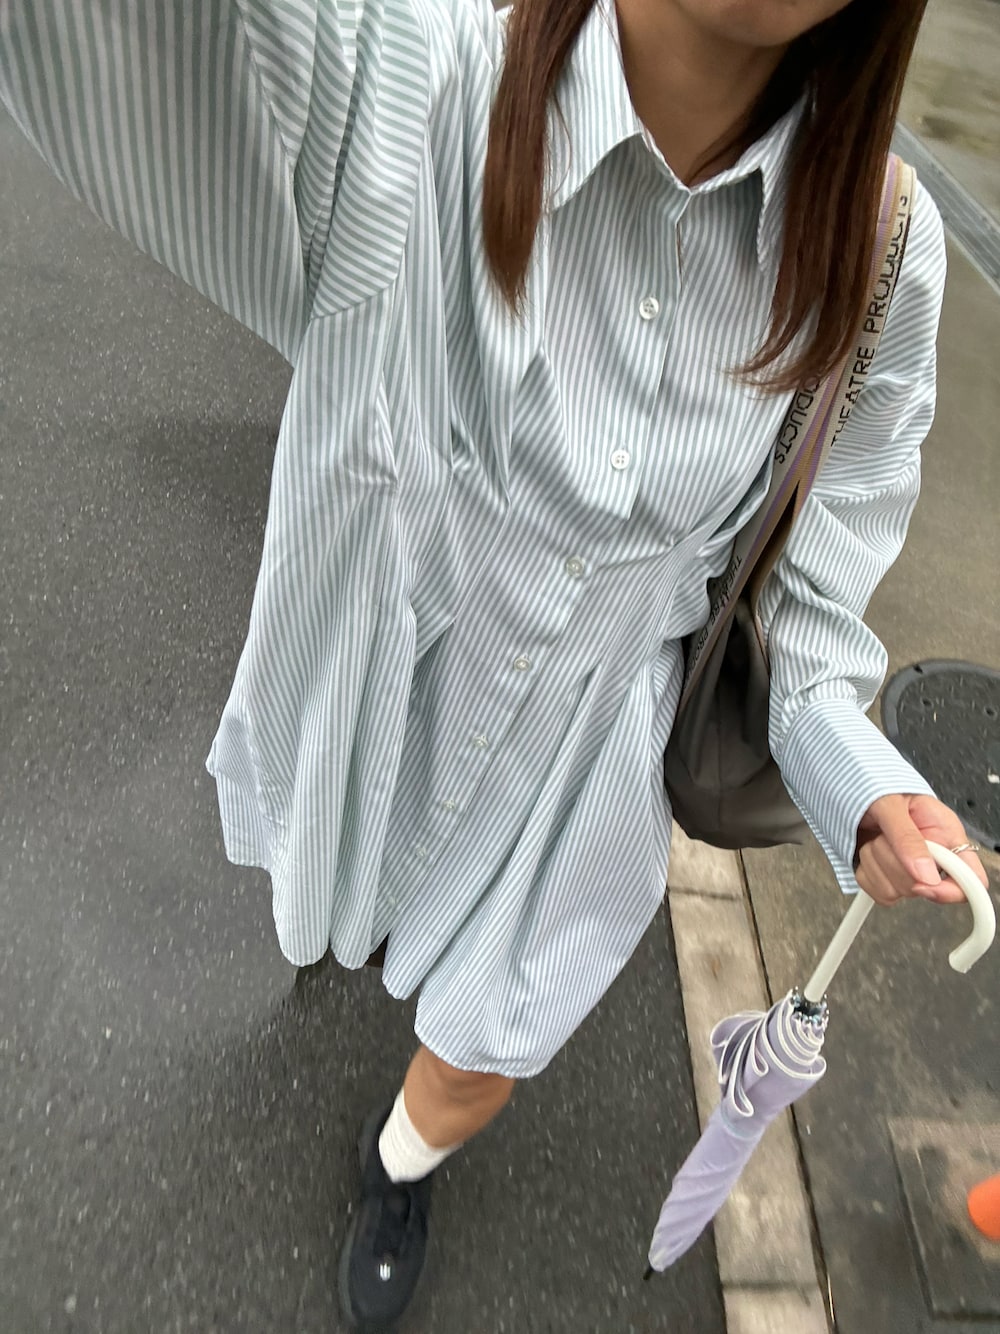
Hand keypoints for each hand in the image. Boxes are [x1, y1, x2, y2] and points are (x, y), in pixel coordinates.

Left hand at [855, 793, 988, 906]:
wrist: (855, 790)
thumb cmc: (880, 790)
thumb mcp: (892, 804)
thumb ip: (908, 838)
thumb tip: (927, 876)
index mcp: (948, 837)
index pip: (971, 879)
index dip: (951, 891)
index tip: (923, 883)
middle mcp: (934, 859)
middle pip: (924, 888)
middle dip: (895, 862)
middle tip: (886, 835)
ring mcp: (910, 873)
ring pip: (896, 892)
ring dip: (876, 862)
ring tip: (877, 837)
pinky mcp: (888, 880)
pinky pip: (877, 892)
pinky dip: (866, 871)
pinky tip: (868, 850)